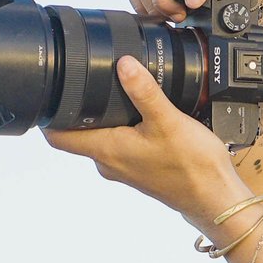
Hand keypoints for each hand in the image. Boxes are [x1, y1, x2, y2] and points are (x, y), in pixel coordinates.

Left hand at [42, 56, 250, 229]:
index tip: (48, 92)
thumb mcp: (168, 121)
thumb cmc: (192, 168)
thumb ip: (144, 91)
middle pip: (79, 134)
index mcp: (107, 151)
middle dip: (81, 109)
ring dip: (106, 119)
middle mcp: (109, 163)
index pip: (57, 137)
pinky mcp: (140, 169)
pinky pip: (122, 145)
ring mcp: (125, 168)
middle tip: (88, 81)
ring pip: (103, 139)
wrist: (215, 198)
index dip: (47, 115)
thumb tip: (123, 64)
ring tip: (120, 93)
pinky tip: (144, 117)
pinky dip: (125, 129)